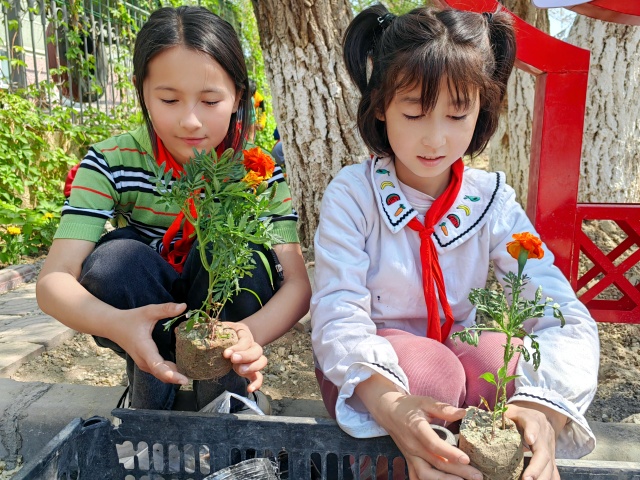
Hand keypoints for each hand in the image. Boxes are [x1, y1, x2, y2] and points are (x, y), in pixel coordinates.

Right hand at [110, 302, 188, 385]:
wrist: (113, 326)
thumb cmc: (130, 319)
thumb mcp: (148, 311)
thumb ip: (166, 309)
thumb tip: (184, 306)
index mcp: (144, 348)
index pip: (157, 365)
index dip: (170, 374)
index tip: (182, 379)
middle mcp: (143, 360)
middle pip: (161, 374)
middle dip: (176, 378)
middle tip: (192, 379)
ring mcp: (144, 364)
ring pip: (160, 375)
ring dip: (173, 376)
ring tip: (190, 374)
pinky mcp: (146, 364)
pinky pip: (159, 372)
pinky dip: (169, 372)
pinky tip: (182, 368)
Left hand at [220, 321, 267, 392]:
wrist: (235, 336)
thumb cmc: (225, 333)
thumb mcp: (221, 327)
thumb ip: (213, 327)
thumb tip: (198, 326)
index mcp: (244, 334)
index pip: (245, 340)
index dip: (238, 347)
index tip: (226, 353)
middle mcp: (252, 345)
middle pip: (257, 350)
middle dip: (245, 356)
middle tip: (233, 360)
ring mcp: (254, 358)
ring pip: (262, 361)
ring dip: (252, 367)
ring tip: (239, 371)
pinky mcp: (252, 369)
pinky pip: (259, 376)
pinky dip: (257, 383)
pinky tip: (249, 389)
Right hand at [356, 375, 481, 479]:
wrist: (388, 411)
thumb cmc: (408, 406)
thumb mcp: (425, 402)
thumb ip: (444, 409)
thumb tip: (464, 412)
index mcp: (417, 428)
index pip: (434, 444)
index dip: (450, 453)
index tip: (466, 459)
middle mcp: (413, 445)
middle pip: (436, 463)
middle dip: (458, 472)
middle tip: (477, 476)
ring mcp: (410, 455)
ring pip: (426, 475)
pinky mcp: (409, 461)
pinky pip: (416, 477)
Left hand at [506, 402, 565, 479]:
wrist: (538, 415)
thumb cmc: (518, 415)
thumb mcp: (508, 411)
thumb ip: (500, 417)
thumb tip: (484, 425)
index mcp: (532, 419)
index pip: (532, 423)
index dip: (532, 431)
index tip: (530, 439)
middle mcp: (544, 435)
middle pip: (543, 452)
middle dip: (536, 467)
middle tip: (526, 479)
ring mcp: (550, 448)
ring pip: (550, 465)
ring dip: (542, 477)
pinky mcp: (551, 458)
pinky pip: (554, 471)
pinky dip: (550, 479)